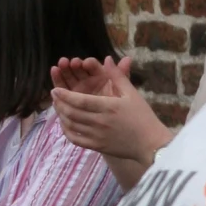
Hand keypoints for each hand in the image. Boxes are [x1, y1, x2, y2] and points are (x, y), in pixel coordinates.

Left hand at [50, 56, 174, 189]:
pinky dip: (67, 131)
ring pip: (71, 125)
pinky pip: (76, 139)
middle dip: (59, 103)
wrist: (151, 145)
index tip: (55, 89)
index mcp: (108, 107)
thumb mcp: (132, 94)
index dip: (64, 95)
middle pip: (71, 112)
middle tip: (54, 96)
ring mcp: (97, 136)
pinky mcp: (98, 146)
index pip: (79, 100)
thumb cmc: (143, 117)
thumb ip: (118, 76)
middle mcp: (100, 122)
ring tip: (58, 107)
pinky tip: (65, 124)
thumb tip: (107, 59)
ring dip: (61, 115)